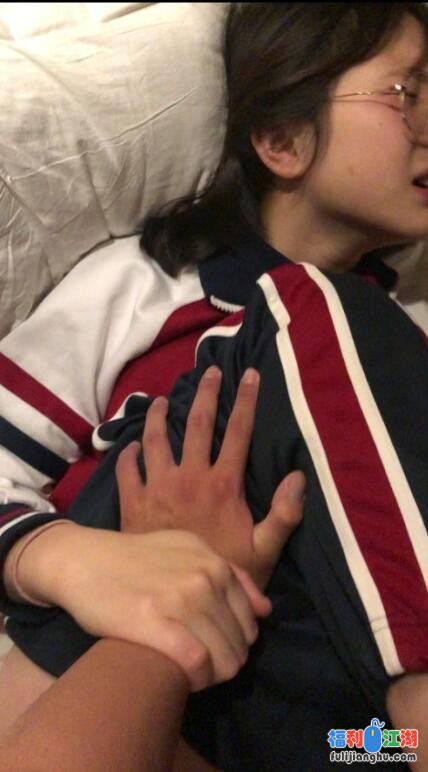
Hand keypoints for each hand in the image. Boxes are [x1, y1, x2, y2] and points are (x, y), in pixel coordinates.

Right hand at [16, 522, 269, 691]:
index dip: (235, 644)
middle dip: (224, 661)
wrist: (84, 561)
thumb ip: (231, 575)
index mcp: (216, 563)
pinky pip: (197, 664)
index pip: (251, 623)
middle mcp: (205, 578)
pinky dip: (196, 679)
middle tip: (198, 662)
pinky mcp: (154, 623)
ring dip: (211, 675)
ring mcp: (181, 600)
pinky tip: (182, 677)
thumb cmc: (136, 559)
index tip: (212, 648)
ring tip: (190, 671)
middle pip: (240, 645)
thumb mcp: (188, 550)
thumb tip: (264, 610)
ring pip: (224, 660)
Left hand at [116, 366, 304, 588]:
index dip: (246, 400)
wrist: (173, 600)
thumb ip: (284, 515)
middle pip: (198, 424)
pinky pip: (126, 469)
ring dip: (159, 415)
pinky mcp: (133, 502)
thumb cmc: (224, 576)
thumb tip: (297, 476)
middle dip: (206, 393)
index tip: (250, 374)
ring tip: (161, 400)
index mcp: (222, 484)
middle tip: (209, 370)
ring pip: (156, 439)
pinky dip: (127, 454)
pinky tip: (130, 446)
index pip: (238, 432)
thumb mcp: (264, 551)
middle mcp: (189, 476)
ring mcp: (157, 487)